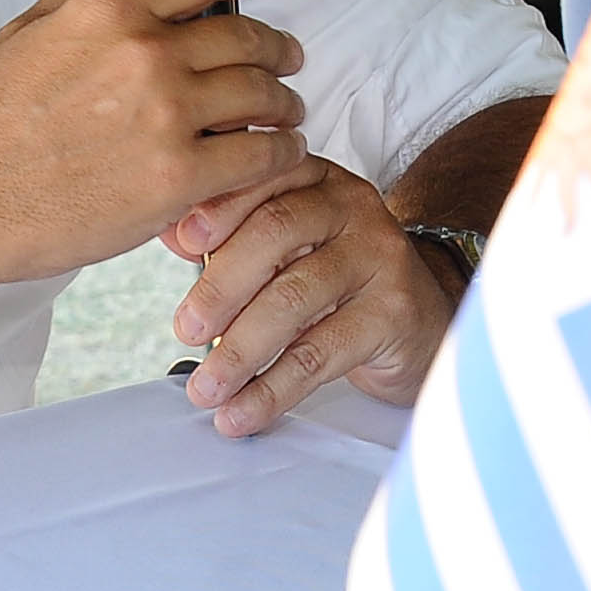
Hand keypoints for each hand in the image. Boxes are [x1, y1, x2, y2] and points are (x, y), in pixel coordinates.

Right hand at [0, 0, 308, 288]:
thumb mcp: (27, 33)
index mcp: (112, 10)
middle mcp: (148, 51)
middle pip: (246, 36)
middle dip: (277, 46)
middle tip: (289, 58)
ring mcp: (167, 113)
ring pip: (261, 94)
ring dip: (285, 102)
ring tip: (287, 112)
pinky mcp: (179, 175)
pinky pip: (257, 155)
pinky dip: (281, 153)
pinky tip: (284, 153)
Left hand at [163, 151, 461, 437]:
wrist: (420, 318)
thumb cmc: (337, 280)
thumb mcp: (288, 248)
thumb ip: (233, 238)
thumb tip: (170, 234)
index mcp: (318, 179)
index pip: (265, 178)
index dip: (220, 208)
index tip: (183, 246)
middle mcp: (353, 206)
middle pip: (277, 231)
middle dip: (221, 284)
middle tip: (186, 329)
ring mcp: (379, 256)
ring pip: (296, 297)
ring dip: (240, 349)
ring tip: (205, 388)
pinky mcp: (393, 311)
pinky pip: (321, 352)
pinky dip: (273, 388)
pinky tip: (244, 411)